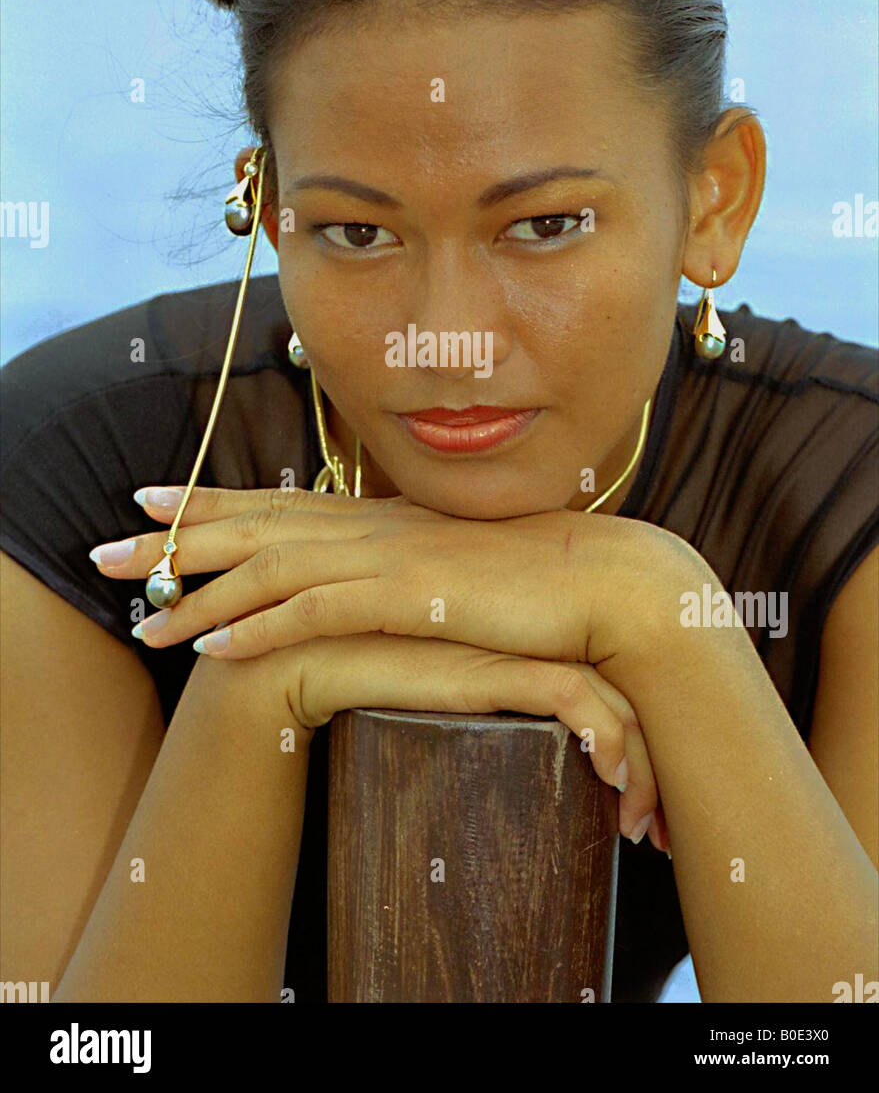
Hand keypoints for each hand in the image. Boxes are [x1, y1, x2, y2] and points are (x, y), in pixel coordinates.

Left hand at [87, 483, 692, 852]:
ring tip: (137, 621)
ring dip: (197, 594)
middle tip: (103, 554)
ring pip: (270, 568)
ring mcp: (390, 554)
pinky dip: (259, 628)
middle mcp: (374, 524)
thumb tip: (382, 583)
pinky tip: (214, 649)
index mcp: (383, 515)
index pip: (277, 502)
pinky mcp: (411, 594)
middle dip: (172, 539)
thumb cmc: (542, 580)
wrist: (610, 582)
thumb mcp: (460, 566)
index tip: (150, 501)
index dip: (209, 501)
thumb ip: (412, 566)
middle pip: (253, 526)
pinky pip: (316, 611)